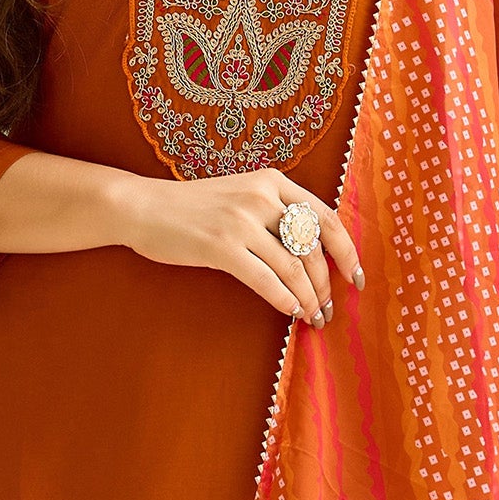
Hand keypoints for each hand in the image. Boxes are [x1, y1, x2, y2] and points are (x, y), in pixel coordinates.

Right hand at [116, 166, 363, 326]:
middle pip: (314, 247)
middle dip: (328, 284)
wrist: (142, 207)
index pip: (327, 218)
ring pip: (293, 267)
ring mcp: (241, 221)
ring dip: (309, 298)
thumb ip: (274, 215)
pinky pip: (266, 280)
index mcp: (272, 181)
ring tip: (314, 318)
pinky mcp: (222, 247)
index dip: (347, 252)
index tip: (356, 278)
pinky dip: (284, 299)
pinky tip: (291, 312)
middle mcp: (262, 197)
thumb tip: (312, 255)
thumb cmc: (192, 208)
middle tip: (331, 309)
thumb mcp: (240, 196)